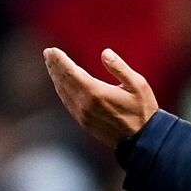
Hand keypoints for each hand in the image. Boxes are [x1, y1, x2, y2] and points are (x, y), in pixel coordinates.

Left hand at [43, 46, 158, 146]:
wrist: (142, 139)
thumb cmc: (142, 110)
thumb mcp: (137, 84)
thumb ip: (119, 67)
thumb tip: (105, 53)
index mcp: (96, 93)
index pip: (71, 72)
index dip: (60, 61)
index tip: (51, 50)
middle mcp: (85, 105)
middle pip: (64, 81)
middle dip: (54, 66)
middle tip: (48, 53)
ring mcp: (82, 115)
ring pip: (63, 93)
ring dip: (56, 78)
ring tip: (51, 65)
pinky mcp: (84, 122)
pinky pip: (68, 103)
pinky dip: (61, 91)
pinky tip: (61, 83)